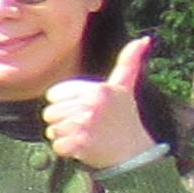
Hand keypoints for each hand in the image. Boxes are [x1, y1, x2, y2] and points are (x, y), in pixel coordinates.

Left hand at [43, 35, 157, 170]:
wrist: (134, 152)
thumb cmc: (125, 117)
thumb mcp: (125, 87)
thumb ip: (128, 61)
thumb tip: (143, 39)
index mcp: (96, 89)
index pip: (53, 95)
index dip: (65, 104)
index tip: (85, 109)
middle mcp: (90, 105)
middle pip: (49, 113)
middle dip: (63, 121)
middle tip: (86, 124)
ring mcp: (84, 125)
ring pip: (51, 130)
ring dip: (64, 136)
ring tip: (86, 135)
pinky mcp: (80, 144)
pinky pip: (56, 146)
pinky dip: (66, 150)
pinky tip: (84, 147)